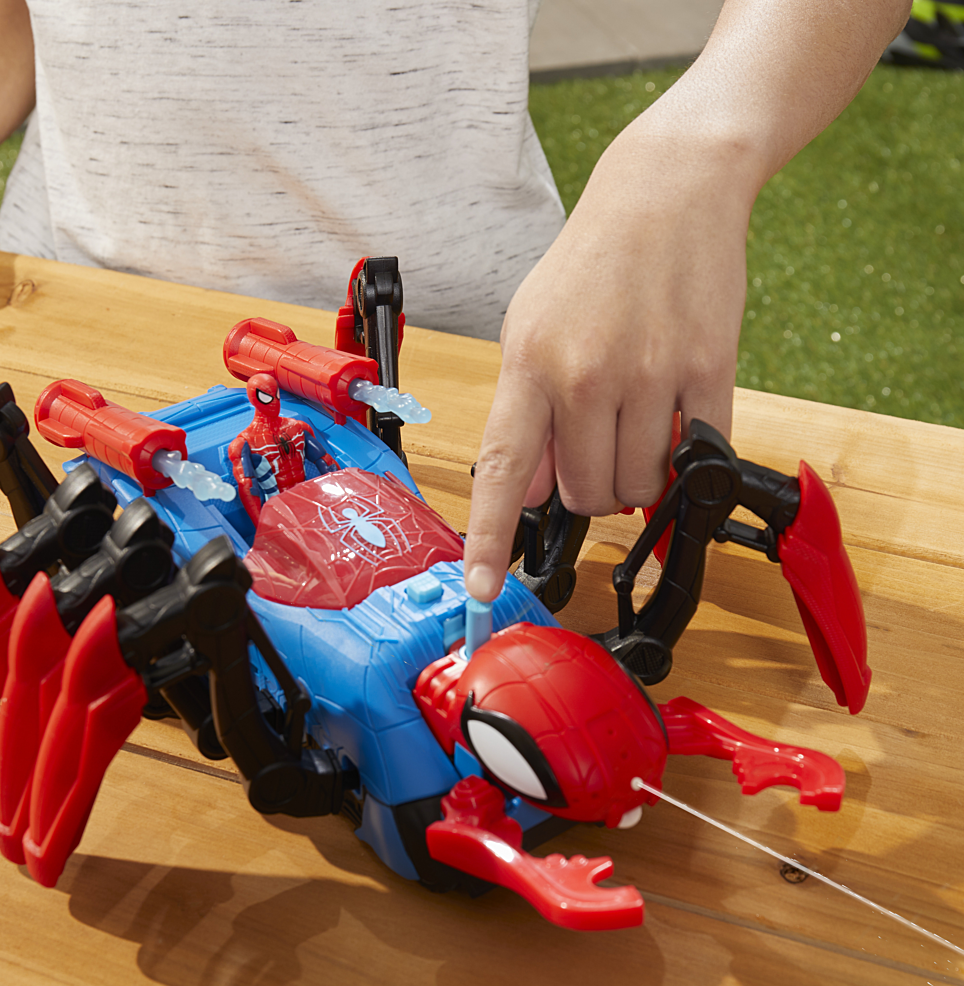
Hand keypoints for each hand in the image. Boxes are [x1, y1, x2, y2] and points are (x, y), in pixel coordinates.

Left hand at [464, 122, 758, 601]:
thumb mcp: (529, 331)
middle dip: (587, 486)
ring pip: (638, 488)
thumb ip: (525, 416)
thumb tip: (527, 492)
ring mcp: (650, 374)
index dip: (489, 538)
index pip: (502, 471)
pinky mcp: (708, 369)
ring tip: (632, 420)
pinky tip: (670, 409)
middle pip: (584, 495)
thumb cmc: (590, 266)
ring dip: (635, 474)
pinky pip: (694, 454)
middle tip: (594, 441)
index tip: (480, 588)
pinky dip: (681, 451)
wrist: (666, 193)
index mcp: (530, 366)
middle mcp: (585, 375)